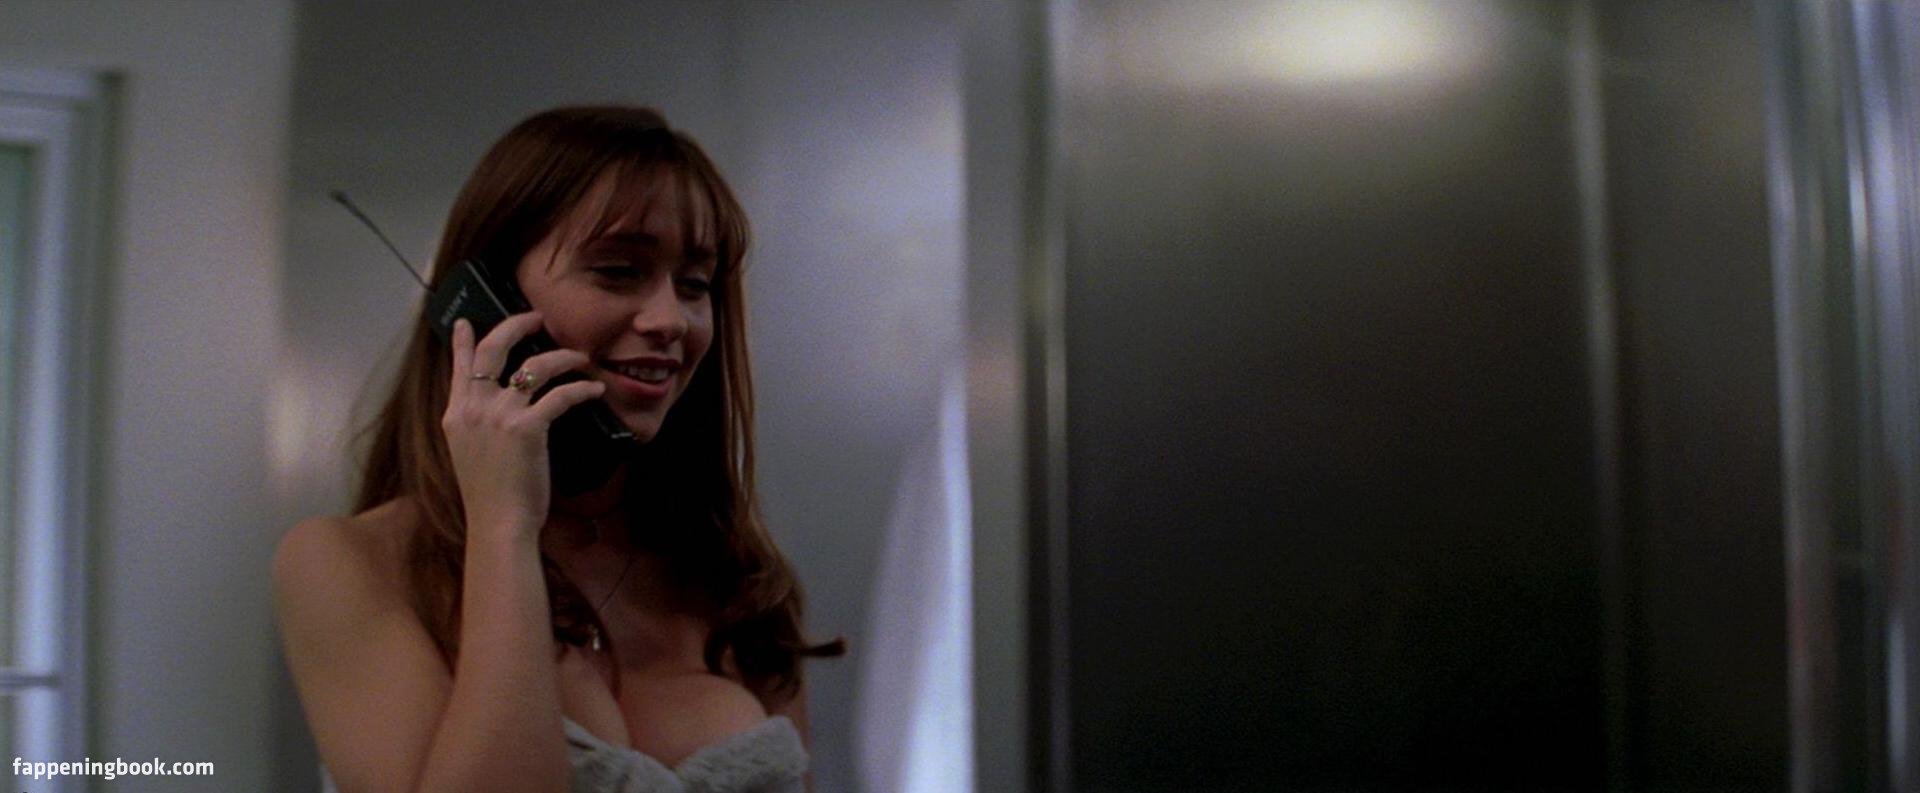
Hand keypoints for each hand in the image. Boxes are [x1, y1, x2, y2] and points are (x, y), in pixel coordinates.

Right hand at [443, 313, 605, 542]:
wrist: (498, 523)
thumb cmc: (490, 496)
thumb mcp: (468, 453)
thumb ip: (476, 424)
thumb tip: (493, 406)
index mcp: (456, 414)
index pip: (459, 366)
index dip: (462, 340)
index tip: (464, 321)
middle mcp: (474, 408)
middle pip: (493, 349)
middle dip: (517, 326)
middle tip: (537, 318)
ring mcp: (499, 416)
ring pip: (535, 366)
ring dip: (562, 357)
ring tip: (580, 357)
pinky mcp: (527, 428)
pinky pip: (561, 395)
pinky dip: (582, 389)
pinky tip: (594, 390)